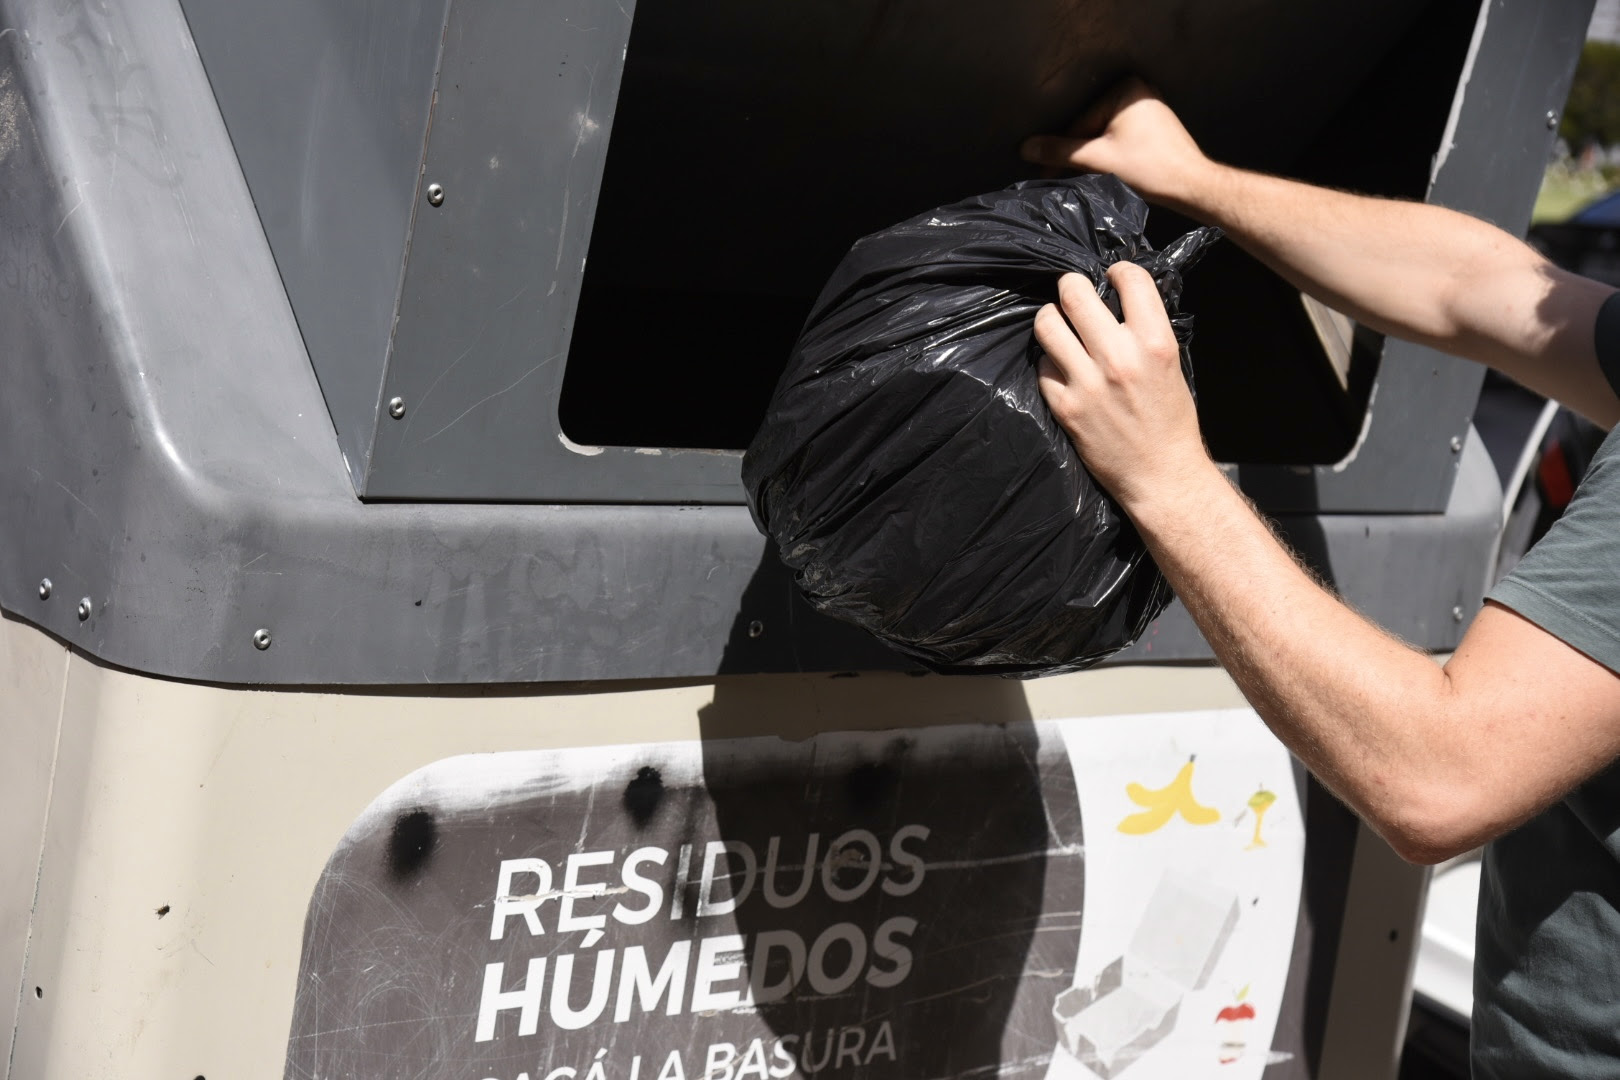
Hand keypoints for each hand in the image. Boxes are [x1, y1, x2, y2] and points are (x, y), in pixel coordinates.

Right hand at [1021, 78, 1210, 212]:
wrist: (1191, 185)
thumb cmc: (1151, 169)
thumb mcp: (1098, 160)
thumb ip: (1060, 152)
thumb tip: (1027, 147)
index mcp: (1125, 89)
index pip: (1080, 121)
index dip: (1061, 149)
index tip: (1043, 168)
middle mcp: (1138, 90)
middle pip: (1091, 125)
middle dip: (1077, 150)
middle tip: (1057, 174)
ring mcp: (1147, 106)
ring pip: (1104, 133)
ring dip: (1091, 153)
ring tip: (1082, 174)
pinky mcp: (1153, 123)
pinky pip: (1120, 135)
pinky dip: (1109, 152)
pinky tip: (1106, 169)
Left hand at [1034, 264, 1211, 514]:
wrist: (1161, 475)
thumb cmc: (1170, 420)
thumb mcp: (1172, 364)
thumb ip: (1145, 329)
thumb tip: (1118, 298)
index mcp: (1155, 342)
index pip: (1130, 278)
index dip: (1118, 271)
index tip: (1112, 278)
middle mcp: (1119, 357)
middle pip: (1074, 293)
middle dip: (1072, 287)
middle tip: (1074, 295)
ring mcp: (1087, 382)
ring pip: (1047, 323)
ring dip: (1052, 319)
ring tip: (1061, 327)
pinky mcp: (1065, 405)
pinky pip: (1042, 365)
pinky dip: (1050, 363)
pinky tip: (1063, 369)